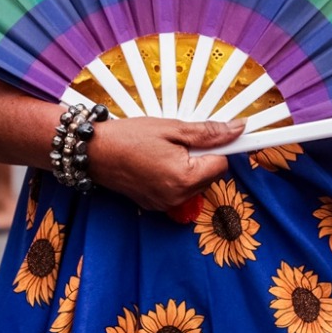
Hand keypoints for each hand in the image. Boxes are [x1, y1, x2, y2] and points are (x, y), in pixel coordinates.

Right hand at [89, 117, 244, 212]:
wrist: (93, 152)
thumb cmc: (129, 137)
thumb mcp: (172, 128)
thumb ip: (208, 133)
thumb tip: (238, 130)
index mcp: (184, 178)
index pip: (222, 164)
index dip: (219, 147)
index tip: (212, 135)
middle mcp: (177, 197)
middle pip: (210, 175)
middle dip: (202, 157)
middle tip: (179, 141)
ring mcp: (165, 204)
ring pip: (195, 183)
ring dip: (189, 167)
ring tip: (165, 151)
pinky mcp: (156, 205)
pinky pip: (178, 190)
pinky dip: (175, 176)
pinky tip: (157, 163)